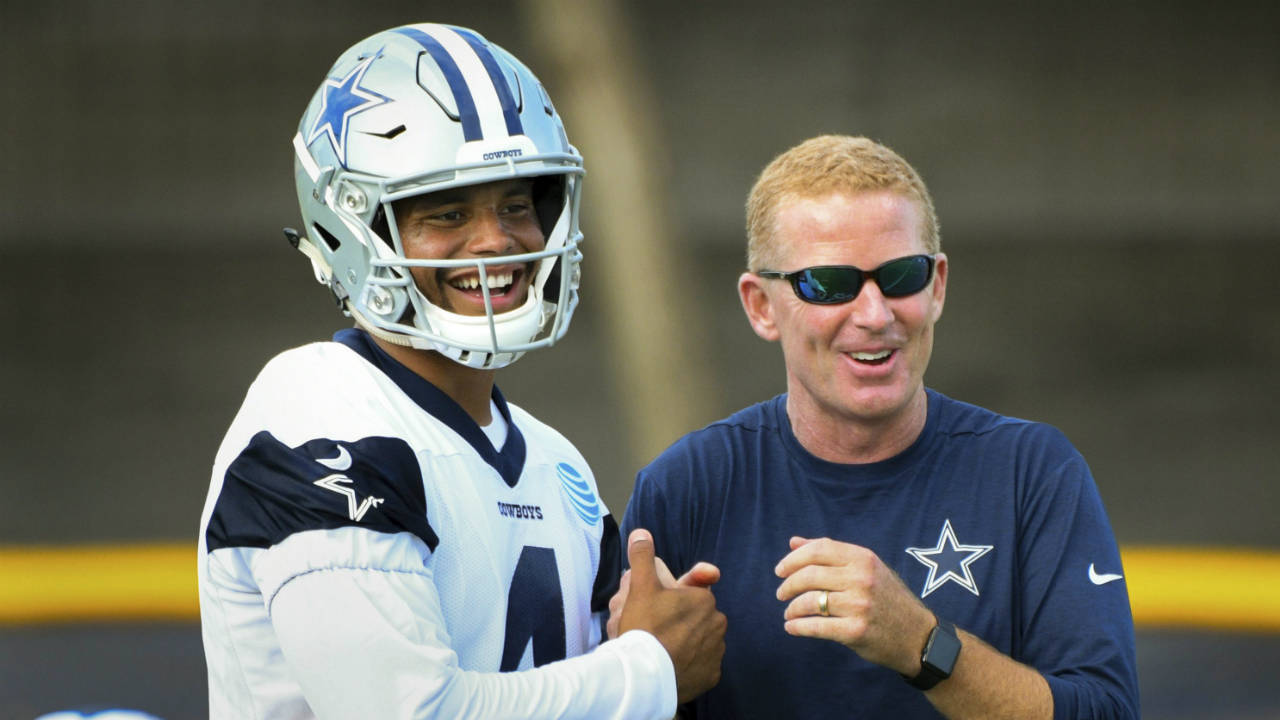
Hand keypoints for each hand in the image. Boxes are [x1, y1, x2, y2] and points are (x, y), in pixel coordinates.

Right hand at [617, 529, 725, 702]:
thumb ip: (643, 556)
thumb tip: (641, 532)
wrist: (644, 674)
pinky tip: (672, 665)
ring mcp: (716, 651)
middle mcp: (718, 622)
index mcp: (704, 598)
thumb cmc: (644, 626)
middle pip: (695, 618)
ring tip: (662, 648)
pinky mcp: (712, 675)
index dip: (671, 602)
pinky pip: (702, 666)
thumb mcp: (640, 587)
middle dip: (680, 621)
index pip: (690, 595)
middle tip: (655, 630)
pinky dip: (690, 665)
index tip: (656, 612)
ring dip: (686, 643)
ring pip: (700, 641)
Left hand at [774, 536, 934, 674]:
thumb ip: (830, 554)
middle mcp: (861, 578)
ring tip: (788, 613)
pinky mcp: (856, 631)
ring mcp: (859, 605)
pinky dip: (798, 627)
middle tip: (780, 594)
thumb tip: (793, 542)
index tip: (779, 570)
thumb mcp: (867, 568)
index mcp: (863, 558)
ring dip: (791, 608)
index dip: (793, 559)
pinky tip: (792, 627)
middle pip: (809, 575)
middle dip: (787, 585)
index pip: (818, 550)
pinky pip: (816, 626)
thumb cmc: (888, 599)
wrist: (919, 636)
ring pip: (809, 601)